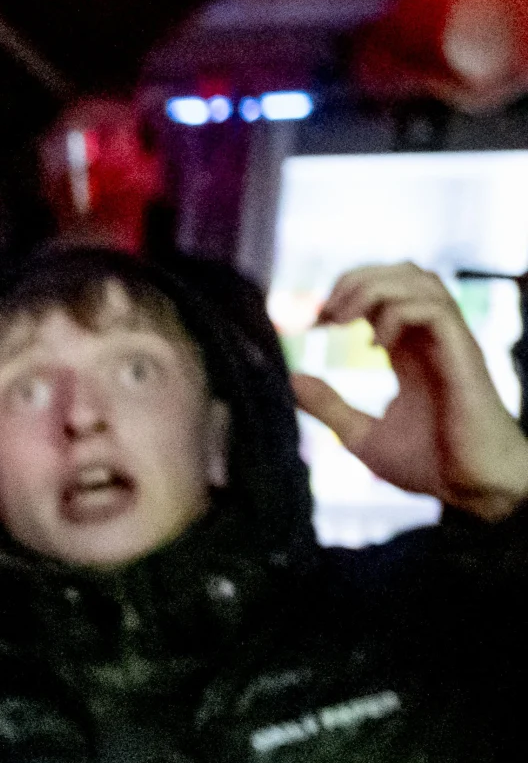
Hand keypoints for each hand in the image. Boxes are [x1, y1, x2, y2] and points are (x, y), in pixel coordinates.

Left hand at [293, 262, 527, 523]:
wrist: (471, 489)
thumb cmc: (430, 465)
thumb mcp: (361, 436)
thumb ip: (330, 406)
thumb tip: (292, 379)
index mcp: (411, 352)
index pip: (386, 293)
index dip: (346, 294)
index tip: (314, 323)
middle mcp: (432, 339)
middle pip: (404, 272)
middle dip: (357, 279)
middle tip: (325, 314)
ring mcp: (450, 343)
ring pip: (421, 280)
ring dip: (374, 288)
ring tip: (343, 319)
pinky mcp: (464, 354)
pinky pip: (435, 309)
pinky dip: (398, 313)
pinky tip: (375, 346)